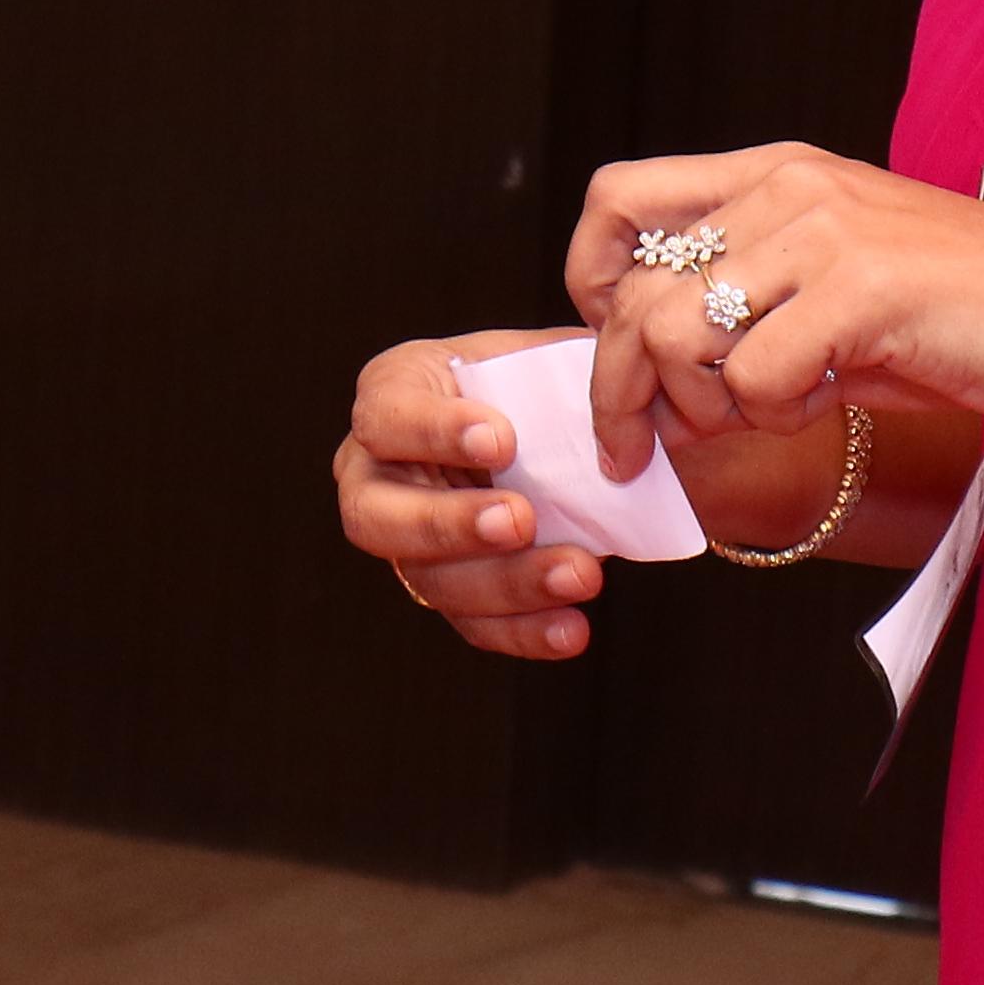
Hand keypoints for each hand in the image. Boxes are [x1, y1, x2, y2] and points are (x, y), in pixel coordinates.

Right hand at [333, 326, 604, 660]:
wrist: (561, 437)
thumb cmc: (539, 383)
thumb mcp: (545, 354)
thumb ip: (560, 359)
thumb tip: (609, 359)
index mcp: (393, 394)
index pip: (384, 414)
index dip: (433, 431)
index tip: (503, 440)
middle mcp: (375, 472)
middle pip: (374, 514)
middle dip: (448, 523)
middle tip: (520, 519)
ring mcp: (404, 540)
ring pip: (429, 579)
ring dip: (506, 582)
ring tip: (580, 573)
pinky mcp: (444, 589)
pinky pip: (471, 623)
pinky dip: (523, 630)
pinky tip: (571, 628)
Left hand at [568, 144, 983, 458]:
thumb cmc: (978, 319)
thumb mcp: (843, 296)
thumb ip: (750, 317)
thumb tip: (652, 387)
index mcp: (778, 174)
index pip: (618, 200)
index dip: (591, 283)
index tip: (614, 352)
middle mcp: (790, 188)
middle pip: (632, 287)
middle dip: (619, 388)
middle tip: (637, 449)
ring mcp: (827, 233)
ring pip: (677, 332)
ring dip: (704, 407)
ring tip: (768, 417)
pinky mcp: (865, 290)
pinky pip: (757, 376)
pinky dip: (777, 418)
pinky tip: (830, 406)